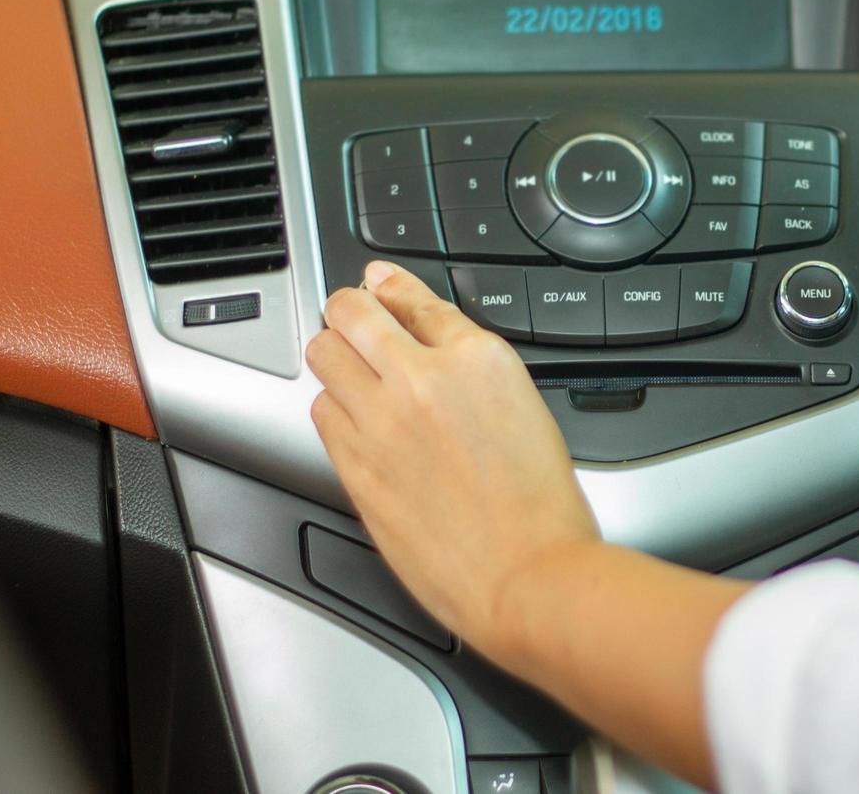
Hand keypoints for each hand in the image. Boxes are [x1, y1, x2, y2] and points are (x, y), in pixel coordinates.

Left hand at [305, 260, 599, 657]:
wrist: (526, 573)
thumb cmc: (538, 500)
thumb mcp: (524, 402)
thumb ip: (470, 358)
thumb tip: (426, 325)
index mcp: (476, 357)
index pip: (409, 296)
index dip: (390, 287)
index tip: (381, 286)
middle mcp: (420, 380)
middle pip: (349, 313)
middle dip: (349, 312)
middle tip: (357, 323)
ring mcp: (380, 423)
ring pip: (323, 357)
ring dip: (336, 358)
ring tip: (358, 376)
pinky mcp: (354, 466)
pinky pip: (320, 413)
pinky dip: (335, 409)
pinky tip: (361, 423)